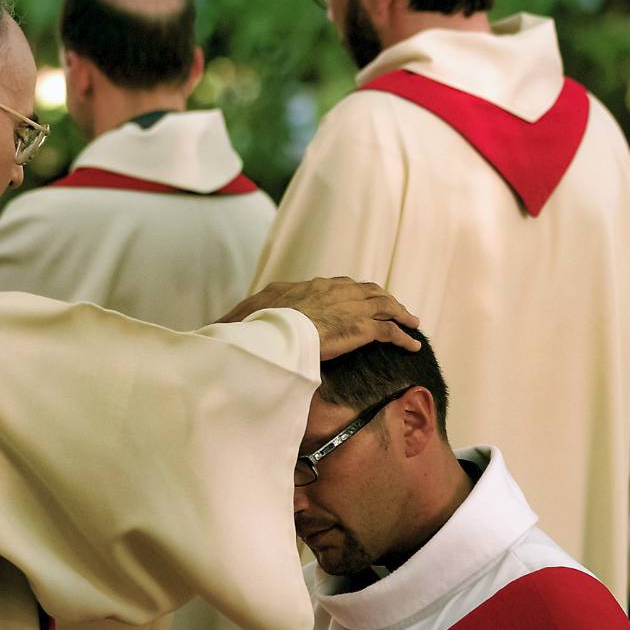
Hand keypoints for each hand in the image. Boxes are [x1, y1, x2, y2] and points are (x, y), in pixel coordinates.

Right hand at [218, 277, 420, 360]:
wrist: (275, 328)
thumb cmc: (260, 323)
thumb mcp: (248, 313)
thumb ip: (244, 316)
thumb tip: (216, 326)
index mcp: (312, 287)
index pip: (340, 285)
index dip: (354, 292)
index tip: (361, 298)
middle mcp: (336, 291)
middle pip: (368, 291)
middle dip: (384, 299)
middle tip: (396, 307)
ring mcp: (350, 308)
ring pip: (385, 307)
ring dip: (402, 314)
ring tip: (414, 323)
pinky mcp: (361, 327)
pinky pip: (390, 331)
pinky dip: (404, 337)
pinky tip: (413, 344)